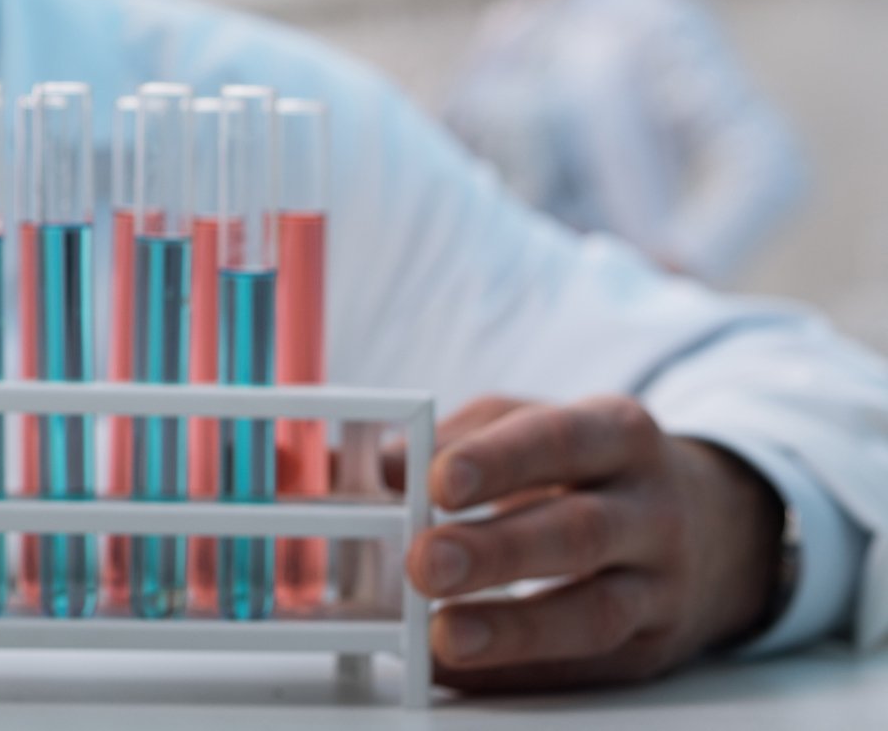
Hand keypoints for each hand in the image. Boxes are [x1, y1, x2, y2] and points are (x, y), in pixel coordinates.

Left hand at [401, 394, 783, 690]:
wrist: (719, 528)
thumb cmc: (595, 469)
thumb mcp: (540, 428)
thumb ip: (460, 439)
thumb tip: (381, 466)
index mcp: (617, 434)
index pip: (561, 440)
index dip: (500, 461)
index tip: (438, 481)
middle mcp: (651, 509)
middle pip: (579, 533)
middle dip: (499, 552)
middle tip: (426, 562)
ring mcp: (661, 586)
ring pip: (595, 612)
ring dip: (514, 629)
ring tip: (443, 636)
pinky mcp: (652, 649)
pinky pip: (584, 667)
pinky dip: (516, 673)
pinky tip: (456, 670)